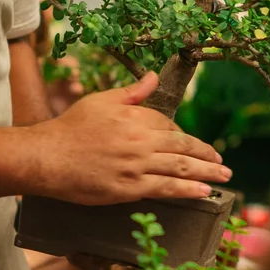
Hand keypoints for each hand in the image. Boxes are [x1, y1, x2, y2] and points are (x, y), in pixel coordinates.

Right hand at [24, 73, 227, 203]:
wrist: (47, 157)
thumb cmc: (71, 128)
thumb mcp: (101, 101)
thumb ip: (132, 93)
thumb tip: (153, 76)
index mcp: (135, 118)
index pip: (169, 125)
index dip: (181, 135)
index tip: (188, 144)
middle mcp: (140, 141)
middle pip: (182, 147)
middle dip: (206, 155)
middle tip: (222, 163)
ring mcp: (136, 167)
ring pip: (180, 169)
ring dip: (206, 173)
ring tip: (222, 178)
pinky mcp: (129, 189)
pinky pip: (165, 189)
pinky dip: (187, 190)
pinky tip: (202, 192)